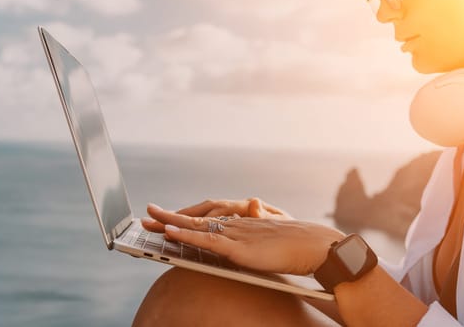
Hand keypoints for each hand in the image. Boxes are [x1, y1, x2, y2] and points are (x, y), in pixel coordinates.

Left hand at [142, 204, 344, 274]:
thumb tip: (243, 239)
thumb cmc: (297, 247)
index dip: (187, 219)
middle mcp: (236, 225)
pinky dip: (187, 236)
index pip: (208, 220)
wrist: (316, 245)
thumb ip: (254, 241)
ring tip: (150, 219)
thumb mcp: (270, 244)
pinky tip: (171, 233)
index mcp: (242, 225)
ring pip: (197, 227)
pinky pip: (207, 241)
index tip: (168, 218)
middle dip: (170, 217)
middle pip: (196, 219)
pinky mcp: (240, 248)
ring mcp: (237, 234)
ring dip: (171, 223)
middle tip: (147, 214)